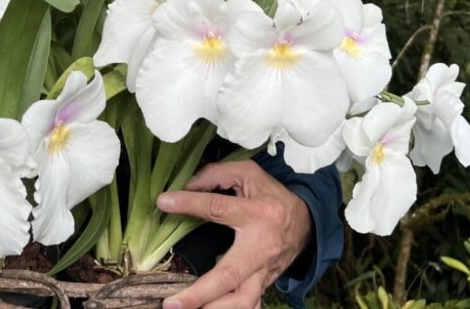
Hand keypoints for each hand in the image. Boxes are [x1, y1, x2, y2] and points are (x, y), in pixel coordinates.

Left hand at [156, 160, 311, 308]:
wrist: (306, 221)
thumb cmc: (270, 195)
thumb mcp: (246, 173)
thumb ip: (215, 175)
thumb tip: (184, 186)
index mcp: (258, 213)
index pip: (217, 208)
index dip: (189, 204)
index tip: (164, 202)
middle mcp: (262, 246)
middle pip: (230, 275)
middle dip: (200, 293)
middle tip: (171, 303)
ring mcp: (265, 270)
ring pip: (243, 300)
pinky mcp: (265, 283)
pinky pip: (251, 304)